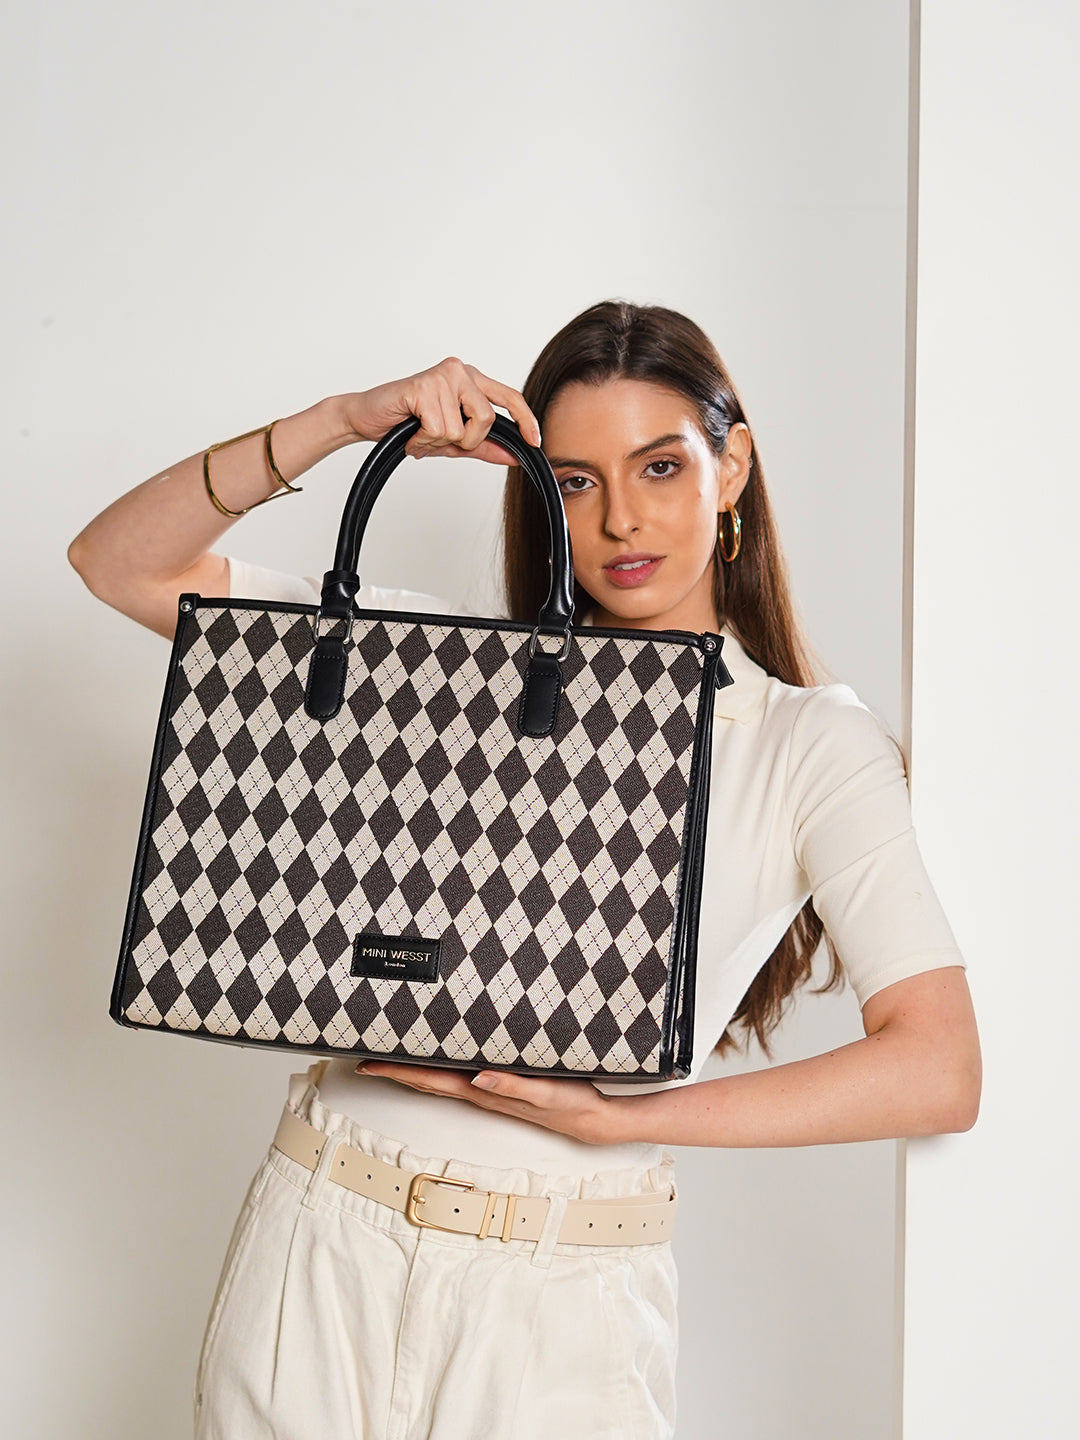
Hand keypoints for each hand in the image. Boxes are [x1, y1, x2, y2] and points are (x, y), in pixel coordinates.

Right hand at [338, 357, 541, 464]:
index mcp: (471, 380)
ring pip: (461, 429)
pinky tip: (410, 431)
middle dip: (464, 442)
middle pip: (486, 419)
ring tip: (420, 433)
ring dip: (437, 442)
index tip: (535, 442)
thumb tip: (515, 456)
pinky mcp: (424, 386)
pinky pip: (439, 428)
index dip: (525, 420)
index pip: (509, 397)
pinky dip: (423, 440)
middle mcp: (459, 371)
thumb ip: (484, 445)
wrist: (366, 418)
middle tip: (439, 440)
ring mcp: (442, 375)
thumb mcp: (452, 440)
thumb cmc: (408, 425)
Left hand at [353, 1060, 626, 1146]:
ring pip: (439, 1081)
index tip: (368, 1064)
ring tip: (388, 1061)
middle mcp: (478, 1092)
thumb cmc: (568, 1103)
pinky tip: (434, 1065)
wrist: (590, 1120)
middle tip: (363, 1061)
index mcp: (482, 1090)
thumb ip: (511, 1085)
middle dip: (394, 1071)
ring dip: (412, 1072)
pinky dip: (438, 1072)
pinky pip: (457, 1080)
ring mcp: (487, 1093)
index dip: (398, 1071)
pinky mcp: (498, 1089)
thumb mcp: (543, 1092)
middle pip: (426, 1080)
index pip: (430, 1078)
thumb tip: (477, 1077)